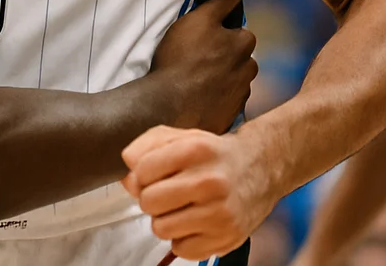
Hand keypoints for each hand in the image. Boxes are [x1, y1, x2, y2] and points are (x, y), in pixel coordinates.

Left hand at [121, 122, 278, 260]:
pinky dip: (183, 238)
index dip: (142, 174)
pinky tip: (195, 222)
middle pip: (149, 202)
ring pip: (161, 228)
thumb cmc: (214, 155)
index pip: (142, 170)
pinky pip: (181, 249)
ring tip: (182, 207)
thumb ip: (147, 146)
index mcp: (195, 149)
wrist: (260, 169)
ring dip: (166, 220)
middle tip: (168, 193)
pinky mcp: (225, 238)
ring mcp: (219, 213)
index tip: (155, 173)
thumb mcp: (182, 136)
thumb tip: (126, 172)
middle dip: (152, 198)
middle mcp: (210, 181)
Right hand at [151, 0, 257, 132]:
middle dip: (226, 60)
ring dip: (222, 81)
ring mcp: (240, 97)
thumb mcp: (200, 18)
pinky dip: (217, 102)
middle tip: (198, 62)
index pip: (241, 34)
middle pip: (241, 60)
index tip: (203, 42)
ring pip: (235, 83)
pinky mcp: (230, 118)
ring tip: (196, 83)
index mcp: (243, 44)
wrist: (168, 104)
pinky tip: (198, 101)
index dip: (222, 37)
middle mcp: (248, 71)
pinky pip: (227, 105)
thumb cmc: (181, 56)